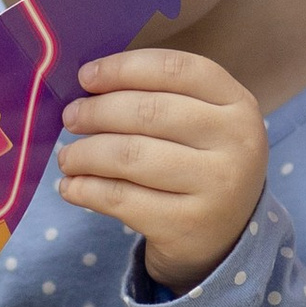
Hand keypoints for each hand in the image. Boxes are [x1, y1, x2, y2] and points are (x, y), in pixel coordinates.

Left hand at [59, 50, 266, 289]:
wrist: (225, 239)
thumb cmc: (200, 167)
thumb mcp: (203, 125)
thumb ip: (159, 97)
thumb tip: (89, 84)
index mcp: (238, 105)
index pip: (177, 70)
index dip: (124, 68)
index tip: (86, 76)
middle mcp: (236, 143)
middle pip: (149, 111)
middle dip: (97, 112)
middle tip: (72, 118)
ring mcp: (216, 187)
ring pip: (129, 155)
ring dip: (85, 153)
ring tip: (67, 157)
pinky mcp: (186, 225)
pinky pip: (120, 198)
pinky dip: (85, 189)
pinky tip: (71, 187)